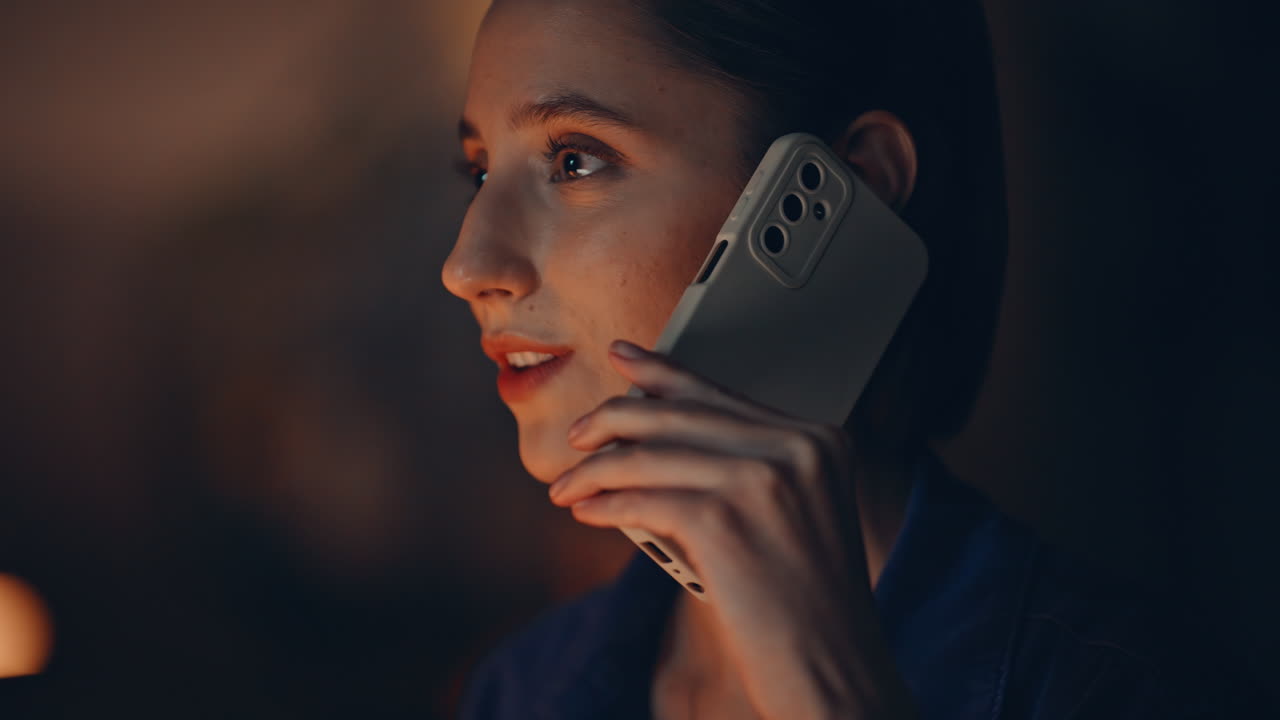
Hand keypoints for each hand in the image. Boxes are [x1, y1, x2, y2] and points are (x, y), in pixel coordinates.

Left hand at [548, 340, 915, 719]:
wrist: (836, 672)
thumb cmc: (807, 607)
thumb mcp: (794, 517)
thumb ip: (743, 468)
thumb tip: (653, 436)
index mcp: (819, 440)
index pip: (721, 393)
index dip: (661, 373)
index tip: (622, 357)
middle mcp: (797, 449)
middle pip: (678, 415)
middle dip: (614, 420)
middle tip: (577, 434)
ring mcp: (764, 481)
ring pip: (650, 456)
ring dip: (595, 470)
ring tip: (567, 486)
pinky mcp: (725, 522)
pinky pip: (640, 500)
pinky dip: (604, 505)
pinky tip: (586, 511)